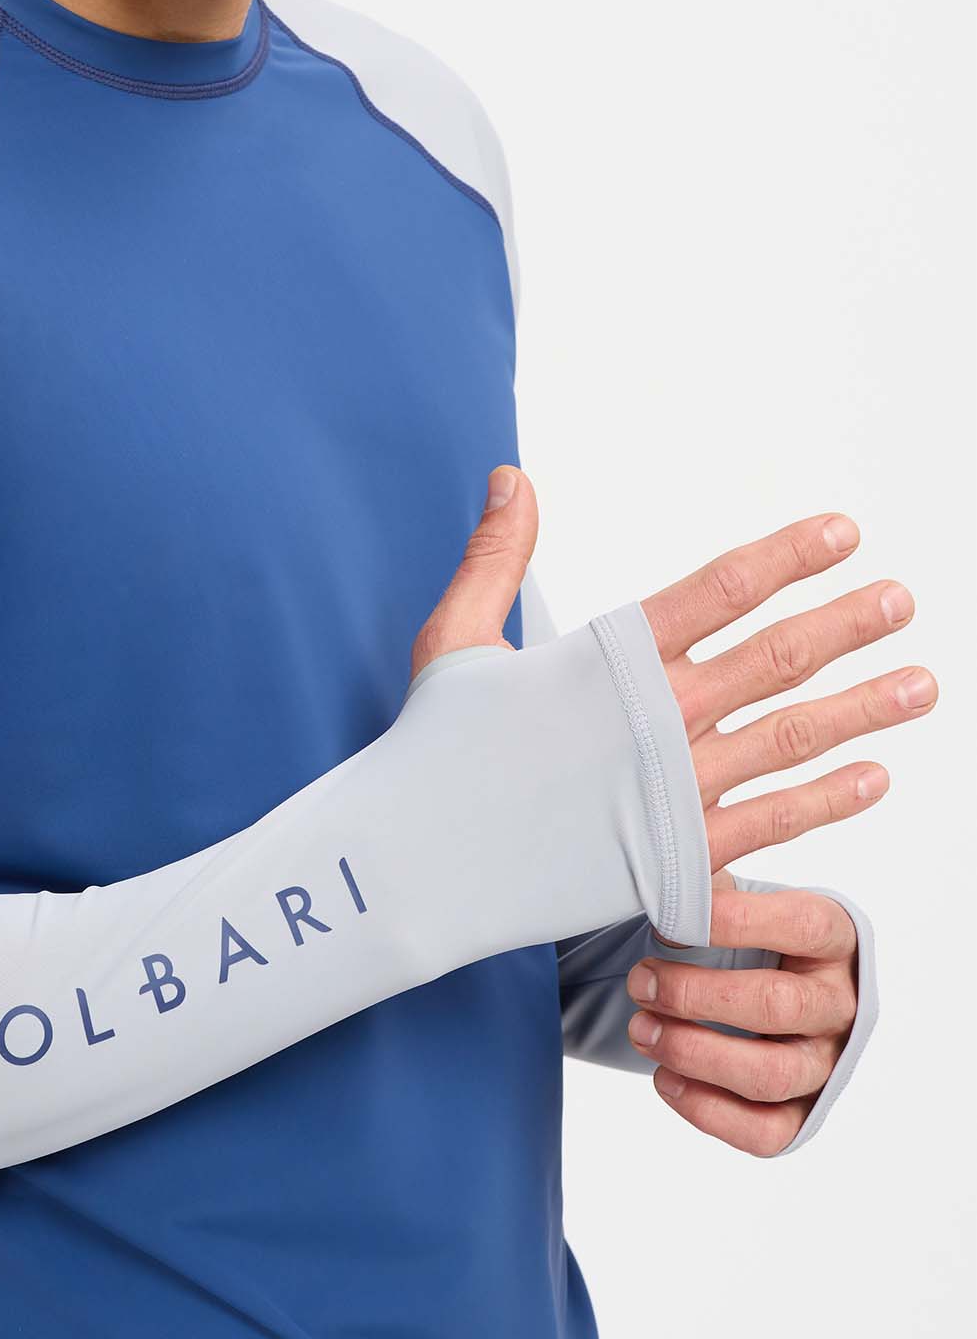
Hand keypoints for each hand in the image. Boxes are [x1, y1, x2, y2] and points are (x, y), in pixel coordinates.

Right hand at [410, 468, 937, 893]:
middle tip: (901, 601)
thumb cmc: (432, 748)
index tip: (842, 533)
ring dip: (865, 708)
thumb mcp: (456, 638)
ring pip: (794, 738)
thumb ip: (497, 556)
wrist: (417, 862)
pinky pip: (776, 824)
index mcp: (608, 658)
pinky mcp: (678, 858)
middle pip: (777, 657)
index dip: (789, 555)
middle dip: (848, 624)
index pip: (720, 588)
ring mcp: (675, 790)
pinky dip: (831, 800)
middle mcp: (655, 717)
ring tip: (922, 683)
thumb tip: (514, 476)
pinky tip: (876, 776)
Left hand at [623, 870, 860, 1155]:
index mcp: (832, 933)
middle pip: (778, 1005)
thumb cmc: (734, 922)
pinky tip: (664, 1078)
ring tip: (640, 1028)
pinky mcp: (802, 1111)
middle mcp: (839, 1001)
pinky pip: (767, 1131)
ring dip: (694, 1052)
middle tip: (639, 979)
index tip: (667, 919)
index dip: (734, 921)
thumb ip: (706, 857)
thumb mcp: (729, 881)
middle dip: (698, 995)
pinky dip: (709, 1111)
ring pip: (771, 1074)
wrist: (755, 976)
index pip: (799, 924)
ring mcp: (824, 1061)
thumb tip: (653, 825)